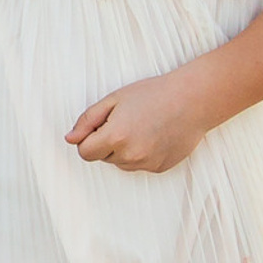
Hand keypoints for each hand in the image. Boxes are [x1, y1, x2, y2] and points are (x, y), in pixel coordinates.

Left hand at [67, 71, 208, 173]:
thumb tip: (70, 139)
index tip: (99, 125)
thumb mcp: (113, 99)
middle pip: (102, 157)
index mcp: (115, 137)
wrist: (192, 101)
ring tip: (141, 125)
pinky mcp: (160, 168)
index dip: (88, 138)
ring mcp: (147, 164)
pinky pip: (139, 165)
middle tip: (125, 119)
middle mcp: (130, 156)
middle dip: (106, 141)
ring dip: (123, 149)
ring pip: (120, 162)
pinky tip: (153, 134)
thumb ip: (87, 120)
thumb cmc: (152, 94)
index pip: (85, 152)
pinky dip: (141, 153)